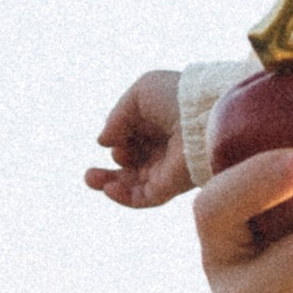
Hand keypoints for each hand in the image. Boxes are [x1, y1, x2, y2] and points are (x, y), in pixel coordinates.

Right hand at [87, 69, 193, 207]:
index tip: (114, 133)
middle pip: (130, 164)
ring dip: (108, 183)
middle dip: (109, 167)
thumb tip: (103, 141)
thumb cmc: (176, 97)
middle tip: (90, 172)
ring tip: (90, 178)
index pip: (131, 138)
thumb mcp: (139, 95)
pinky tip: (108, 188)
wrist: (202, 116)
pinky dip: (122, 196)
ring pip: (132, 184)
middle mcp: (163, 149)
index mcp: (160, 124)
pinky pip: (142, 198)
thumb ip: (116, 117)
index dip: (117, 138)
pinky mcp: (169, 187)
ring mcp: (166, 170)